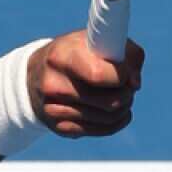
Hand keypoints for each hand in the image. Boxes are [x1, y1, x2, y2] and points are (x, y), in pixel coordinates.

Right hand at [26, 30, 144, 136]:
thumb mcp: (97, 41)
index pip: (99, 75)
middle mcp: (54, 84)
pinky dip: (116, 121)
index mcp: (61, 55)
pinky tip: (116, 111)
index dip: (122, 75)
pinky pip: (102, 131)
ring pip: (109, 118)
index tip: (127, 72)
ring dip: (124, 108)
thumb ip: (126, 53)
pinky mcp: (60, 127)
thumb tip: (135, 84)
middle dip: (127, 94)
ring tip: (122, 96)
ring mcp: (54, 109)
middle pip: (110, 102)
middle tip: (128, 86)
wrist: (36, 75)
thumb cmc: (77, 53)